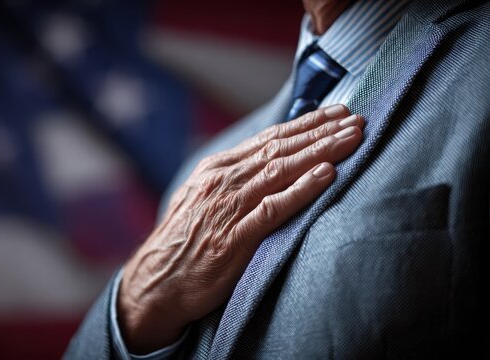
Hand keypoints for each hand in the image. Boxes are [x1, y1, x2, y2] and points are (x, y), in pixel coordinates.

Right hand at [118, 105, 363, 352]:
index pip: (268, 139)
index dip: (305, 124)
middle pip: (280, 149)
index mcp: (216, 170)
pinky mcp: (236, 238)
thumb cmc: (182, 243)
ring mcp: (229, 208)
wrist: (156, 283)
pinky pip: (275, 208)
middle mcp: (223, 182)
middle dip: (321, 132)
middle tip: (357, 118)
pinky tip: (327, 175)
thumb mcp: (199, 199)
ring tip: (352, 138)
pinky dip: (302, 189)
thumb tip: (261, 164)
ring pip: (281, 171)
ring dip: (321, 152)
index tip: (335, 113)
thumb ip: (229, 180)